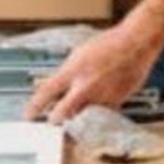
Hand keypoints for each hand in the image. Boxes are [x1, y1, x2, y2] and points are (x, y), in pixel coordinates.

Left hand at [23, 23, 163, 123]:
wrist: (136, 43)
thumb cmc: (110, 44)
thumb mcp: (80, 53)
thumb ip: (69, 73)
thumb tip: (58, 87)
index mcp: (74, 70)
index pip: (47, 91)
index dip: (34, 106)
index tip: (28, 115)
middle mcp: (85, 86)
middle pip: (61, 114)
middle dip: (54, 119)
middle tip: (52, 120)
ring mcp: (100, 97)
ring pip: (81, 117)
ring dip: (76, 117)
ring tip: (78, 109)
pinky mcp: (116, 103)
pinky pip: (100, 114)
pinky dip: (95, 112)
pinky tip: (97, 103)